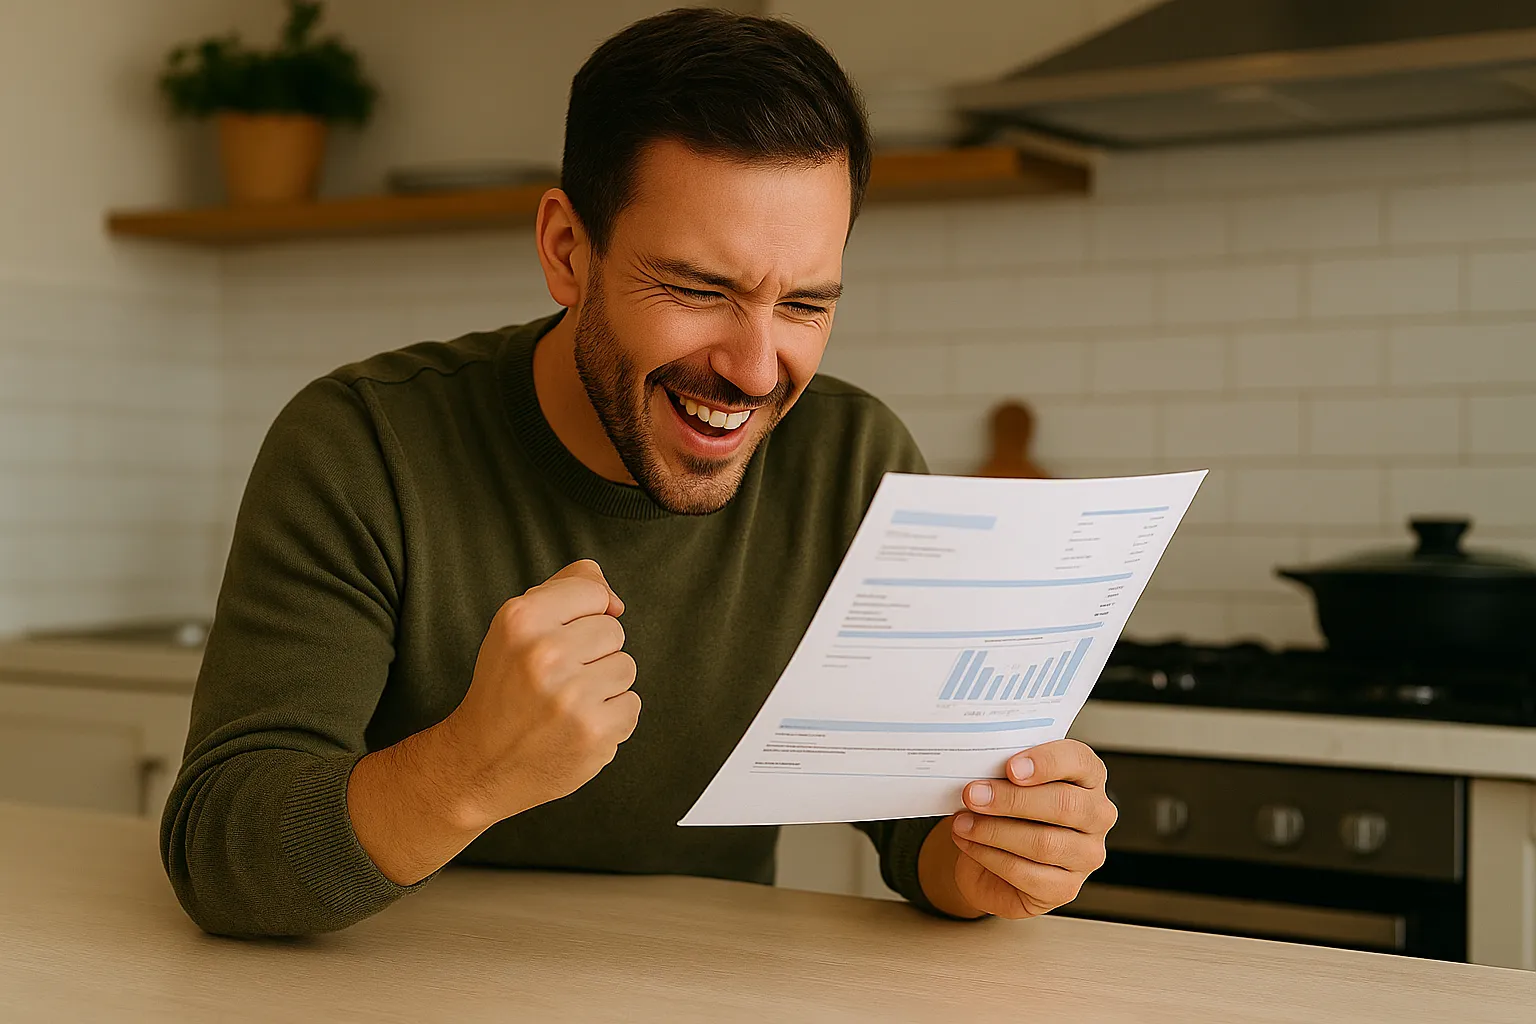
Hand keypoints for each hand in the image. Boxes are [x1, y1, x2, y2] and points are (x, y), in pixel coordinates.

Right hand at [440, 559, 639, 828]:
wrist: (480, 764)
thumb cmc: (506, 686)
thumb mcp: (517, 625)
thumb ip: (568, 588)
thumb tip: (616, 603)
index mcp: (521, 618)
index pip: (593, 592)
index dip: (580, 617)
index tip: (554, 641)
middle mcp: (544, 653)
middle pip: (613, 631)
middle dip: (591, 653)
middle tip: (554, 680)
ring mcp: (571, 696)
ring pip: (626, 666)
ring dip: (603, 686)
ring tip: (564, 704)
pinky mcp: (594, 732)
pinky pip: (631, 705)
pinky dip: (610, 718)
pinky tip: (575, 727)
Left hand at [920, 739, 1116, 918]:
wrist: (989, 858)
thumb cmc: (1004, 811)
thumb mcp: (1004, 782)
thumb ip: (1002, 772)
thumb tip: (979, 771)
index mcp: (1088, 777)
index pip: (1079, 761)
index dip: (1047, 762)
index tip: (1010, 767)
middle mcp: (1096, 815)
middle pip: (1064, 804)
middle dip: (1012, 800)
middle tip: (973, 795)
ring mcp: (1086, 855)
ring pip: (1045, 843)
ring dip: (994, 831)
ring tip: (963, 822)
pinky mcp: (1066, 888)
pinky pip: (1028, 874)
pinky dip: (991, 856)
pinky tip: (969, 844)